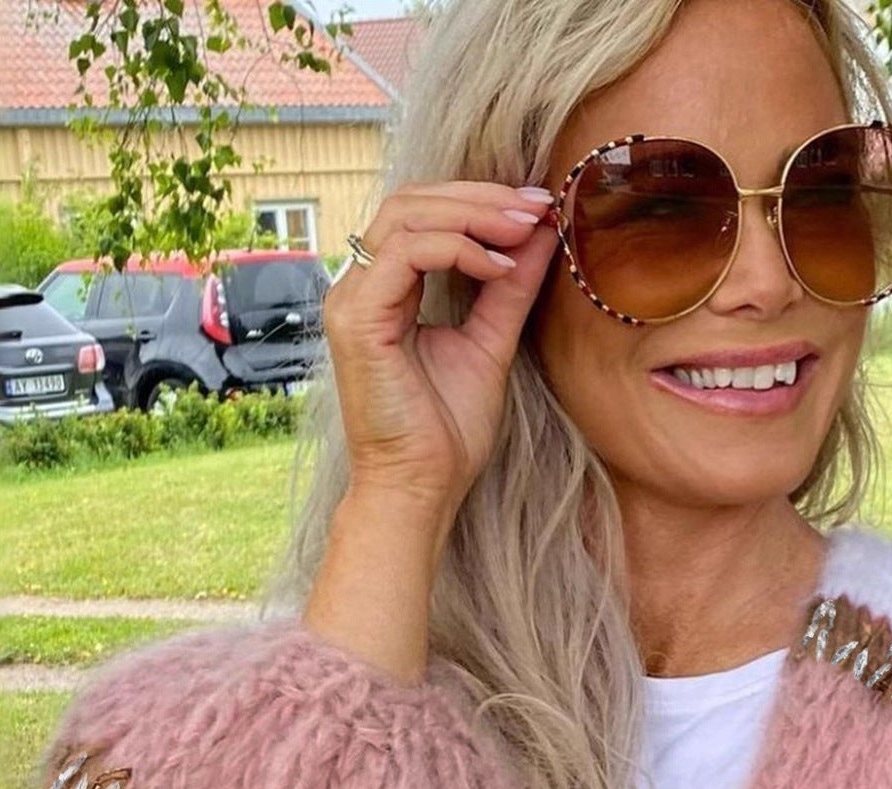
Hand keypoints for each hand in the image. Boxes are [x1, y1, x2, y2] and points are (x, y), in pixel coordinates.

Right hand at [322, 177, 561, 514]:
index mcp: (384, 291)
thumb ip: (509, 288)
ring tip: (523, 230)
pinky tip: (499, 268)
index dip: (479, 201)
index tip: (537, 208)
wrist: (421, 488)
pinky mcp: (355, 319)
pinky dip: (457, 249)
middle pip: (410, 201)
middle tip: (536, 206)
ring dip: (473, 214)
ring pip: (405, 216)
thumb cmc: (447, 432)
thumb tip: (540, 233)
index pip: (422, 215)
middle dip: (480, 197)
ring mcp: (351, 299)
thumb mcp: (491, 343)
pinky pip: (405, 254)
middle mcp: (359, 287)